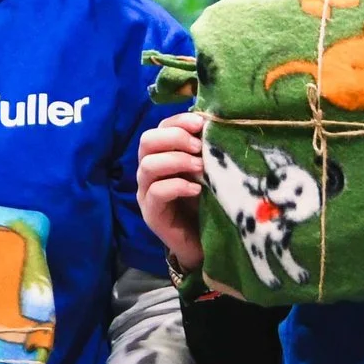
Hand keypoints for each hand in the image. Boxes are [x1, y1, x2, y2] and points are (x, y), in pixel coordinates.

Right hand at [135, 111, 209, 274]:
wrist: (203, 243)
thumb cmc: (206, 202)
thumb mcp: (207, 171)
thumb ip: (205, 151)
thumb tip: (217, 125)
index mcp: (161, 155)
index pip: (160, 127)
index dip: (178, 121)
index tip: (202, 123)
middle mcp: (148, 171)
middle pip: (147, 141)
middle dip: (174, 138)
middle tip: (199, 147)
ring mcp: (146, 192)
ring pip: (148, 165)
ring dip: (176, 160)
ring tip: (200, 167)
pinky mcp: (151, 213)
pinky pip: (156, 192)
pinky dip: (176, 186)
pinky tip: (195, 189)